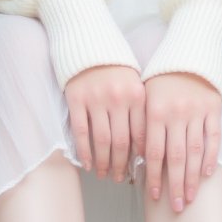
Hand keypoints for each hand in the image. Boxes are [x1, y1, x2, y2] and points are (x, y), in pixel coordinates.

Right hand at [64, 65, 146, 183]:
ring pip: (102, 140)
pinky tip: (87, 164)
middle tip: (119, 178)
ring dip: (103, 162)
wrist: (89, 43)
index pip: (141, 134)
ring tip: (105, 175)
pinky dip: (85, 151)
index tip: (140, 172)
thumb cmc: (117, 68)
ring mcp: (96, 99)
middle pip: (121, 142)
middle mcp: (118, 98)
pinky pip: (81, 132)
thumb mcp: (136, 84)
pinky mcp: (76, 99)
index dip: (140, 157)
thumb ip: (141, 111)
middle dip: (121, 165)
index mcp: (137, 95)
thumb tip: (145, 149)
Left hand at [142, 72, 221, 212]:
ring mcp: (197, 112)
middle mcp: (177, 113)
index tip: (154, 197)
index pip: (154, 153)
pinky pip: (214, 137)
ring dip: (193, 178)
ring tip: (191, 197)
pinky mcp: (214, 108)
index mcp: (155, 112)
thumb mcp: (145, 96)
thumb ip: (143, 125)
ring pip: (195, 151)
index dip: (154, 177)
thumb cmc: (161, 77)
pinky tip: (207, 174)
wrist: (188, 52)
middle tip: (177, 207)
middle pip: (176, 158)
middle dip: (176, 185)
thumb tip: (140, 160)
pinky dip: (211, 156)